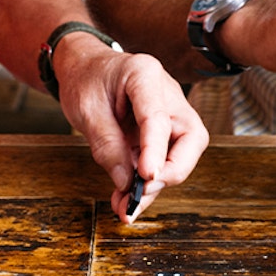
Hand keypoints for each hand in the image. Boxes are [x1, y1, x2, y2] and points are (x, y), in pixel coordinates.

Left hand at [53, 38, 208, 221]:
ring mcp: (169, 114)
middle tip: (143, 192)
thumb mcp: (86, 110)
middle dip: (173, 171)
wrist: (84, 69)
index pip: (158, 118)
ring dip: (157, 185)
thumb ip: (106, 145)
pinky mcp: (163, 134)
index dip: (155, 150)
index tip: (147, 178)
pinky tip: (127, 199)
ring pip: (181, 155)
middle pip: (191, 138)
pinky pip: (163, 161)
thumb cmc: (86, 80)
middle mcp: (166, 94)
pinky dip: (147, 183)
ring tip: (127, 206)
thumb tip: (125, 182)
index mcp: (145, 75)